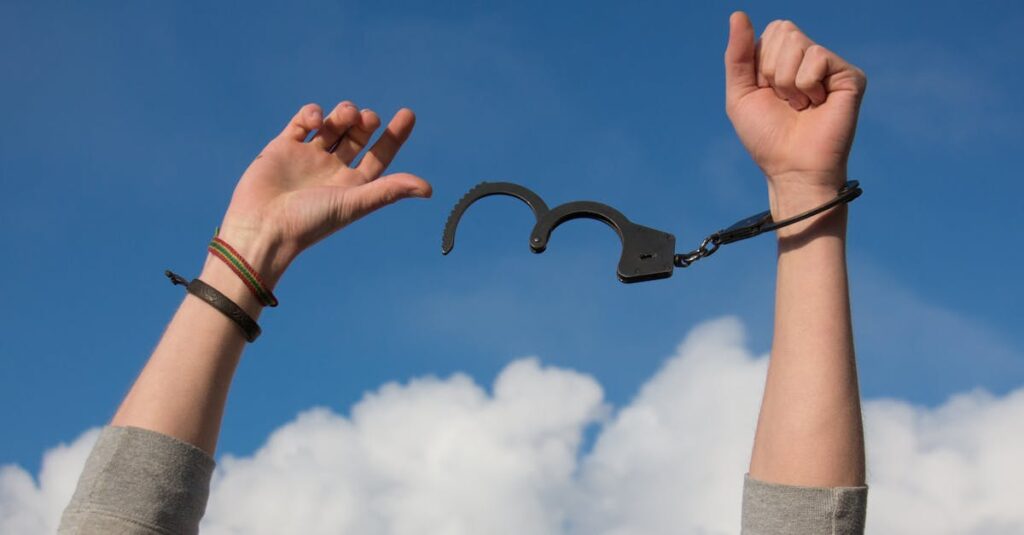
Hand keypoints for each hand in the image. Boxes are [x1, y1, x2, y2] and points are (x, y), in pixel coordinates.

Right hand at [213, 102, 431, 284]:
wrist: (262, 227)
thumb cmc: (310, 222)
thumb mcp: (354, 204)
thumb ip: (389, 191)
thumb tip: (428, 189)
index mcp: (353, 186)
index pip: (380, 155)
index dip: (395, 135)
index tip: (408, 114)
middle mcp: (332, 170)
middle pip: (357, 136)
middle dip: (366, 122)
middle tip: (369, 119)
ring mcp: (307, 157)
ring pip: (333, 125)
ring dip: (343, 114)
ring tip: (346, 116)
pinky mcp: (283, 147)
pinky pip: (303, 122)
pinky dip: (313, 114)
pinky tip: (317, 121)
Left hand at [724, 12, 865, 216]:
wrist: (790, 167)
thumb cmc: (767, 137)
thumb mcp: (740, 94)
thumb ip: (737, 55)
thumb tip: (738, 14)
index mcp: (785, 59)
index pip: (770, 32)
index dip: (759, 65)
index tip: (767, 93)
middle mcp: (809, 58)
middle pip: (783, 30)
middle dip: (772, 70)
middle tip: (784, 100)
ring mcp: (831, 66)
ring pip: (797, 43)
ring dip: (787, 82)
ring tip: (800, 105)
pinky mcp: (850, 76)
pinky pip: (817, 57)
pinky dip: (806, 85)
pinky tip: (816, 104)